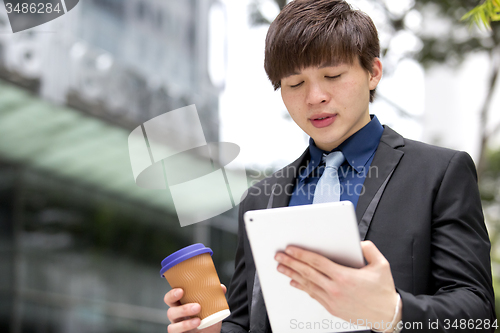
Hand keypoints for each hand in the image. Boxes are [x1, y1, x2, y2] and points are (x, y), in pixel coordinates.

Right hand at [164, 284, 226, 332]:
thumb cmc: (207, 320)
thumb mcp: (212, 308)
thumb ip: (215, 297)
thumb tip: (221, 287)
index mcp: (182, 304)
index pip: (171, 297)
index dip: (172, 293)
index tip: (181, 290)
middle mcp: (177, 314)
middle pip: (169, 306)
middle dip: (180, 304)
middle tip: (197, 305)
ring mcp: (176, 324)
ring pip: (172, 317)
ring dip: (185, 313)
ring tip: (198, 315)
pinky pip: (174, 330)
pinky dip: (185, 325)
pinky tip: (197, 323)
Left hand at [275, 241, 401, 330]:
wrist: (387, 316)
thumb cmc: (383, 292)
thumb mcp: (381, 265)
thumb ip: (368, 249)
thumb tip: (357, 242)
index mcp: (345, 276)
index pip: (317, 262)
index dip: (302, 254)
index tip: (291, 249)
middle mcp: (335, 289)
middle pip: (308, 272)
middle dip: (291, 262)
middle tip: (279, 256)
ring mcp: (332, 300)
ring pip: (307, 284)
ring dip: (292, 274)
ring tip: (282, 267)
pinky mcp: (332, 308)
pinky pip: (313, 295)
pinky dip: (302, 287)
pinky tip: (295, 282)